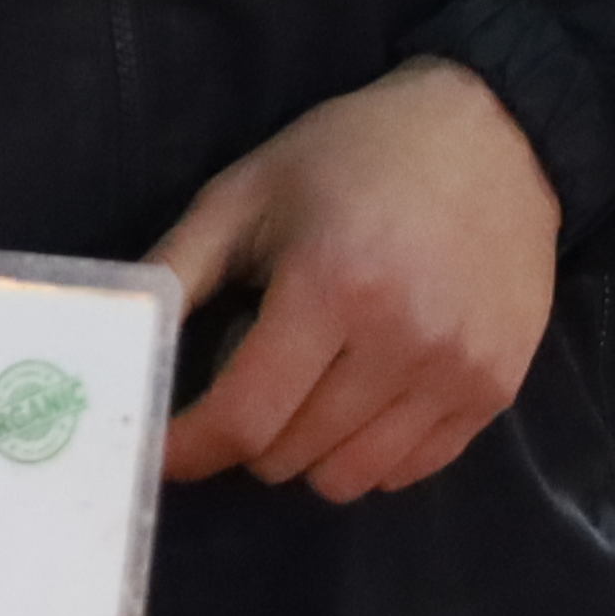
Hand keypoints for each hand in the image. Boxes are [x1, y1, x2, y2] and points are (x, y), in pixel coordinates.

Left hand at [146, 58, 563, 501]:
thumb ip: (177, 270)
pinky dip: (369, 455)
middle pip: (290, 455)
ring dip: (306, 452)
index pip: (245, 417)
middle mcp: (401, 340)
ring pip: (349, 479)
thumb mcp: (246, 192)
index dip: (190, 448)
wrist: (492, 136)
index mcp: (330, 285)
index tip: (164, 449)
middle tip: (247, 383)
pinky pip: (409, 472)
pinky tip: (361, 399)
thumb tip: (118, 342)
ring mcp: (457, 372)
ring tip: (306, 391)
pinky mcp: (496, 390)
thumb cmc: (352, 156)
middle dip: (246, 436)